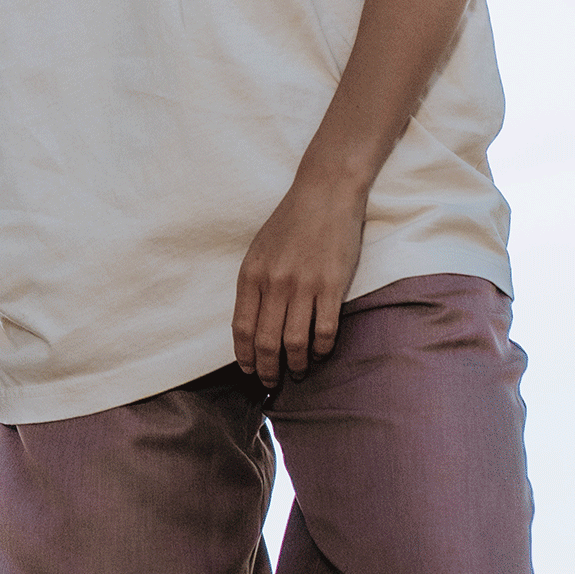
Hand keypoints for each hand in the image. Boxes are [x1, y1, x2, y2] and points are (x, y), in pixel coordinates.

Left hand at [232, 177, 366, 390]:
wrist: (325, 192)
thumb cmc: (291, 221)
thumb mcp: (260, 249)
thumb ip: (255, 284)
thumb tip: (252, 324)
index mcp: (251, 274)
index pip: (242, 329)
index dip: (245, 356)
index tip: (249, 370)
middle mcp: (274, 283)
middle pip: (266, 342)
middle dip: (267, 369)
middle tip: (272, 381)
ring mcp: (304, 285)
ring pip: (295, 342)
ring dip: (296, 365)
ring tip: (298, 371)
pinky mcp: (332, 285)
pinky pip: (324, 330)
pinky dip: (321, 348)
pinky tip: (320, 351)